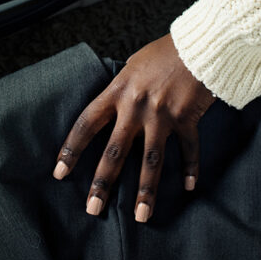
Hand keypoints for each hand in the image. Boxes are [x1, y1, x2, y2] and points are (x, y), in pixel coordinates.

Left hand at [52, 34, 215, 222]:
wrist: (200, 43)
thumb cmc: (164, 51)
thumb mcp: (132, 64)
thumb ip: (121, 88)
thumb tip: (112, 105)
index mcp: (118, 91)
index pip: (87, 123)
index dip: (72, 149)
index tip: (60, 172)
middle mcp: (136, 107)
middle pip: (115, 150)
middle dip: (102, 182)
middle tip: (93, 208)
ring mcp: (163, 115)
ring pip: (150, 160)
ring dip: (145, 190)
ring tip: (140, 216)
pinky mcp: (187, 119)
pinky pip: (188, 149)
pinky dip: (190, 168)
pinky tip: (189, 188)